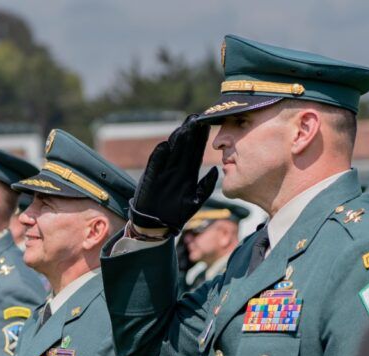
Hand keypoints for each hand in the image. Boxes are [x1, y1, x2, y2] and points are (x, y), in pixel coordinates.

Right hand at [130, 114, 218, 237]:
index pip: (195, 152)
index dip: (201, 139)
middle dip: (190, 133)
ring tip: (184, 127)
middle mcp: (175, 170)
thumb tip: (217, 171)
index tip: (208, 125)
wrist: (157, 224)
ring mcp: (162, 172)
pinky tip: (165, 146)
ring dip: (177, 140)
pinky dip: (159, 156)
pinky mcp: (150, 178)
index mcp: (187, 174)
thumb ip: (206, 186)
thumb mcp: (195, 201)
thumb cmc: (176, 214)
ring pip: (171, 152)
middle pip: (184, 148)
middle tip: (196, 118)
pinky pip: (155, 165)